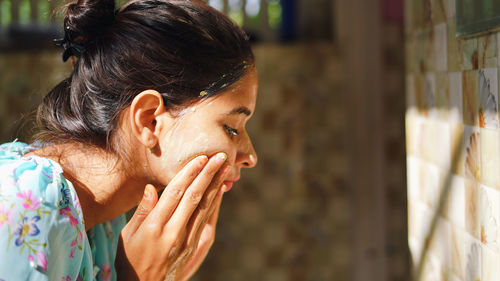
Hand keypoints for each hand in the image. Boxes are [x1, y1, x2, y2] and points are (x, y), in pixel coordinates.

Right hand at [116, 153, 228, 280]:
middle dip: (207, 174)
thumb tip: (151, 188)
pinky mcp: (194, 247)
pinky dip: (215, 203)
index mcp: (154, 227)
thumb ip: (141, 211)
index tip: (200, 158)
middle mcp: (173, 233)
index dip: (189, 173)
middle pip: (193, 197)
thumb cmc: (131, 259)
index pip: (174, 193)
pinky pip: (207, 220)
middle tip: (219, 157)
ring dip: (215, 186)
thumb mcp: (128, 236)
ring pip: (204, 208)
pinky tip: (220, 190)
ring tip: (224, 168)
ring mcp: (186, 241)